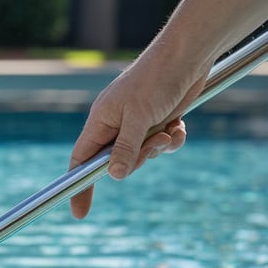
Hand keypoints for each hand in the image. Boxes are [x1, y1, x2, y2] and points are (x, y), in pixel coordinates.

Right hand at [67, 53, 208, 218]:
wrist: (187, 55)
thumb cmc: (156, 79)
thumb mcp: (138, 117)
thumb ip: (125, 148)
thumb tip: (114, 176)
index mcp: (100, 121)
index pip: (81, 161)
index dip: (79, 187)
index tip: (79, 213)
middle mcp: (115, 124)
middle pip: (117, 162)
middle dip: (138, 159)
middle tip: (154, 143)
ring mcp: (137, 123)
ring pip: (142, 154)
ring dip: (158, 148)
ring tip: (169, 130)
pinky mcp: (158, 120)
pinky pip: (161, 144)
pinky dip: (172, 140)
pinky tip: (180, 125)